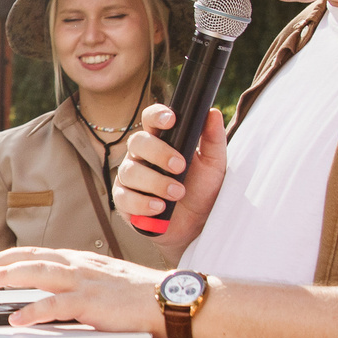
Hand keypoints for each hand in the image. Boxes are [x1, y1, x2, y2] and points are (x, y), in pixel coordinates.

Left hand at [0, 246, 168, 335]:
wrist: (167, 299)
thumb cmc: (140, 296)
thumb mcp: (103, 283)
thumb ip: (80, 285)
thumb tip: (58, 295)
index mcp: (80, 262)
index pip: (37, 254)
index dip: (9, 256)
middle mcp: (78, 267)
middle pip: (31, 259)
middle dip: (0, 261)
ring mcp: (83, 283)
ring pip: (37, 274)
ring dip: (8, 276)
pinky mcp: (91, 303)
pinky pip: (56, 307)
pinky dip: (33, 311)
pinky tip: (17, 317)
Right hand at [116, 104, 227, 253]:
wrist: (196, 224)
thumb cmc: (201, 190)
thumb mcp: (214, 164)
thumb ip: (213, 139)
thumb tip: (213, 113)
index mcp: (161, 140)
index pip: (151, 119)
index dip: (156, 115)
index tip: (171, 120)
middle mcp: (141, 155)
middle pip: (138, 142)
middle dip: (159, 153)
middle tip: (180, 166)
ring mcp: (129, 177)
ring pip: (131, 171)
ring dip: (156, 182)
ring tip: (177, 193)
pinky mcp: (123, 200)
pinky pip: (124, 197)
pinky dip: (143, 203)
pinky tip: (159, 207)